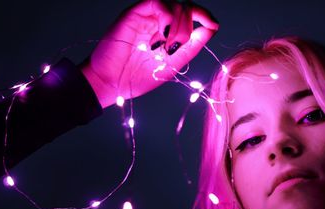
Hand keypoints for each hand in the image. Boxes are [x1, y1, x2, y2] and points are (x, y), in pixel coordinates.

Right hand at [80, 0, 218, 108]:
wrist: (112, 84)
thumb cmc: (137, 77)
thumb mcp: (173, 64)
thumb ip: (191, 47)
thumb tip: (211, 29)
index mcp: (170, 33)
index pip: (192, 15)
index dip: (205, 16)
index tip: (213, 25)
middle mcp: (160, 21)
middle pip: (186, 8)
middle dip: (188, 27)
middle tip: (175, 47)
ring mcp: (147, 16)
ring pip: (175, 4)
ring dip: (178, 25)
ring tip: (166, 45)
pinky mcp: (134, 13)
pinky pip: (157, 1)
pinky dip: (166, 17)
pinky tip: (162, 36)